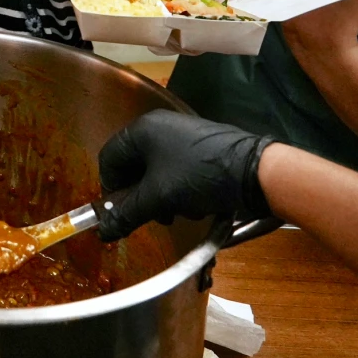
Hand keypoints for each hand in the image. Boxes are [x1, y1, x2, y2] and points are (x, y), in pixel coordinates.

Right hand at [97, 110, 275, 241]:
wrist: (255, 171)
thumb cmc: (199, 177)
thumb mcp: (158, 197)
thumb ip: (127, 213)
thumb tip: (102, 231)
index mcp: (142, 130)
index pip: (109, 159)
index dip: (111, 189)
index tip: (122, 212)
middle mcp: (159, 126)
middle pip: (134, 167)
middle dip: (142, 196)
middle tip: (155, 216)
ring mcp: (182, 135)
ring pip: (157, 172)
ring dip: (163, 197)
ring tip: (180, 212)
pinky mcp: (201, 146)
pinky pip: (177, 170)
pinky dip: (181, 190)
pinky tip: (196, 204)